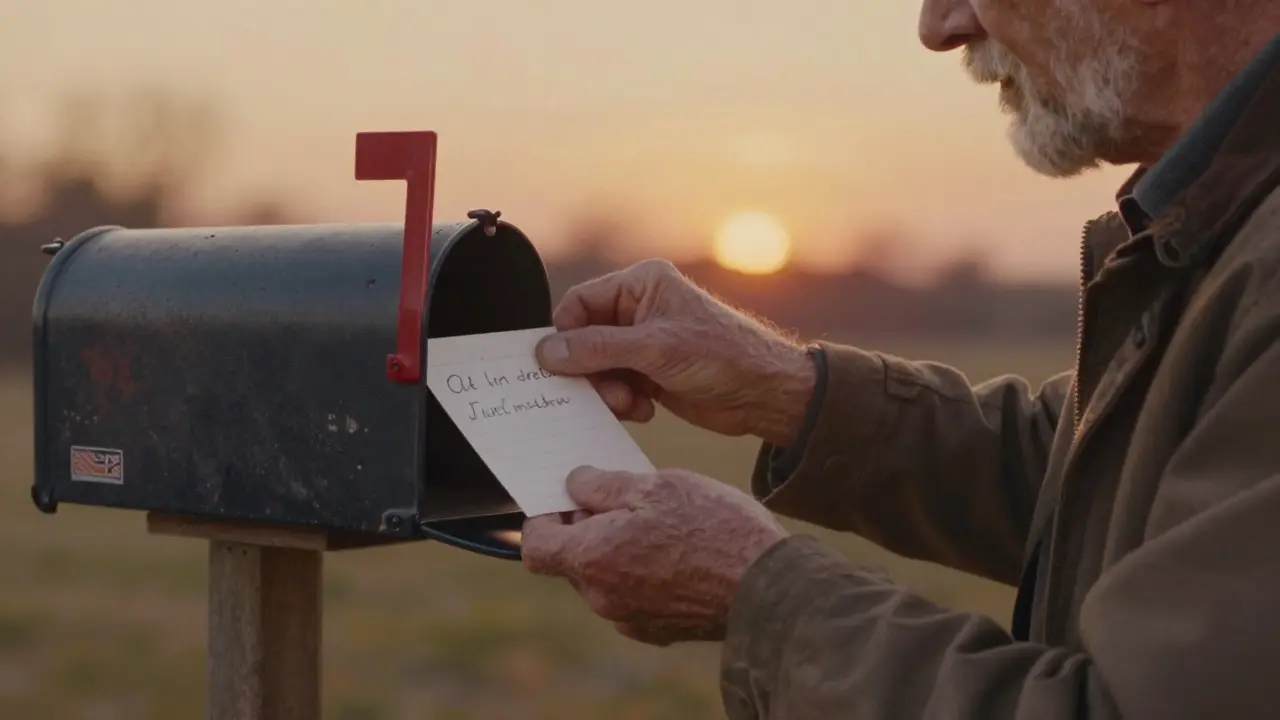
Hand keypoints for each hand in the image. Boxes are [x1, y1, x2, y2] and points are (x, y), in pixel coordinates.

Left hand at [522, 466, 787, 645]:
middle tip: (624, 499)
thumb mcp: (657, 485)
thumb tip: (575, 484)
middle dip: (588, 529)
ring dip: (617, 550)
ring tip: (659, 522)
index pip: (535, 546)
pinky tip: (676, 551)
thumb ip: (604, 485)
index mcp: (593, 559)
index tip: (566, 499)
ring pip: (604, 578)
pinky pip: (633, 596)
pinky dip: (641, 573)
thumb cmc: (714, 528)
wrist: (768, 586)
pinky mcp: (658, 630)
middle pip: (572, 560)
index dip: (543, 518)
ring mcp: (630, 618)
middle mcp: (603, 597)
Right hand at [535, 259, 816, 446]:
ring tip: (628, 403)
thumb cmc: (723, 355)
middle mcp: (639, 310)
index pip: (580, 303)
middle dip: (589, 370)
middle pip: (585, 339)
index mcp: (641, 285)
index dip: (566, 335)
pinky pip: (615, 387)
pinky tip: (643, 410)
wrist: (765, 394)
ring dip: (606, 390)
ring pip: (597, 367)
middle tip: (601, 392)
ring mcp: (644, 344)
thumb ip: (597, 348)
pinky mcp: (650, 374)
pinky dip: (622, 402)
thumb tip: (548, 351)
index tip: (558, 366)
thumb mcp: (654, 348)